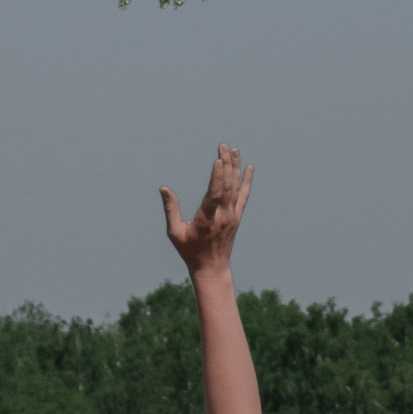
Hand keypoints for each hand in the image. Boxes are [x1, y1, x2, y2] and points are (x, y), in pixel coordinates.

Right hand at [161, 142, 252, 278]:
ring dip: (235, 167)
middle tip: (224, 146)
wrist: (212, 268)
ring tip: (234, 150)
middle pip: (227, 185)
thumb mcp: (175, 232)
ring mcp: (232, 215)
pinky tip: (249, 168)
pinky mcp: (237, 217)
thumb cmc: (190, 251)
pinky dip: (247, 181)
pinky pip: (244, 195)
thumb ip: (170, 209)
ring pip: (236, 187)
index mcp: (208, 218)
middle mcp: (223, 215)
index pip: (215, 193)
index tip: (218, 159)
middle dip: (226, 164)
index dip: (218, 176)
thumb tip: (163, 189)